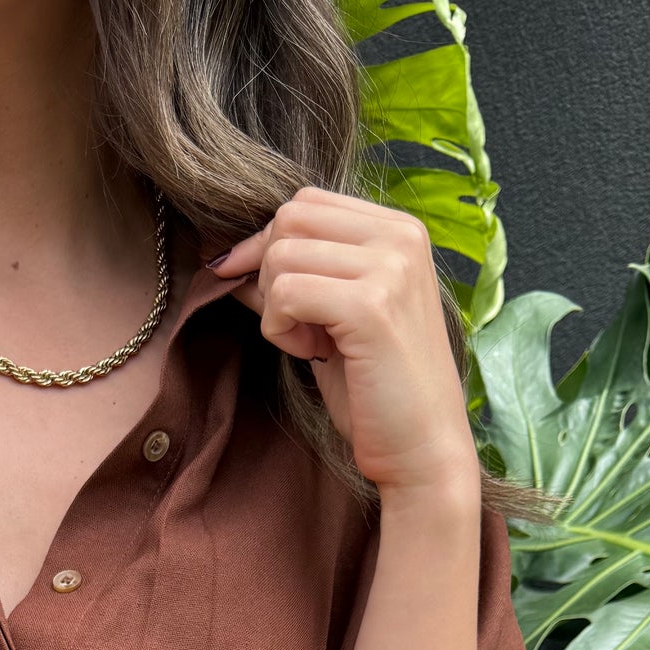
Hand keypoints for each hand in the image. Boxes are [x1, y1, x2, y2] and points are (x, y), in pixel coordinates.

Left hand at [207, 190, 476, 500]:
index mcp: (399, 230)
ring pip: (282, 254)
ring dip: (276, 306)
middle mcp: (400, 237)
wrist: (420, 447)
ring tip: (310, 343)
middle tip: (294, 324)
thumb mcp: (332, 319)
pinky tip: (312, 353)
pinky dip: (280, 329)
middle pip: (289, 218)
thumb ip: (295, 277)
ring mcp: (389, 267)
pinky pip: (285, 294)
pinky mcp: (370, 306)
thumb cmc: (376, 389)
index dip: (269, 245)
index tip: (271, 298)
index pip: (307, 202)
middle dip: (270, 273)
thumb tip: (229, 258)